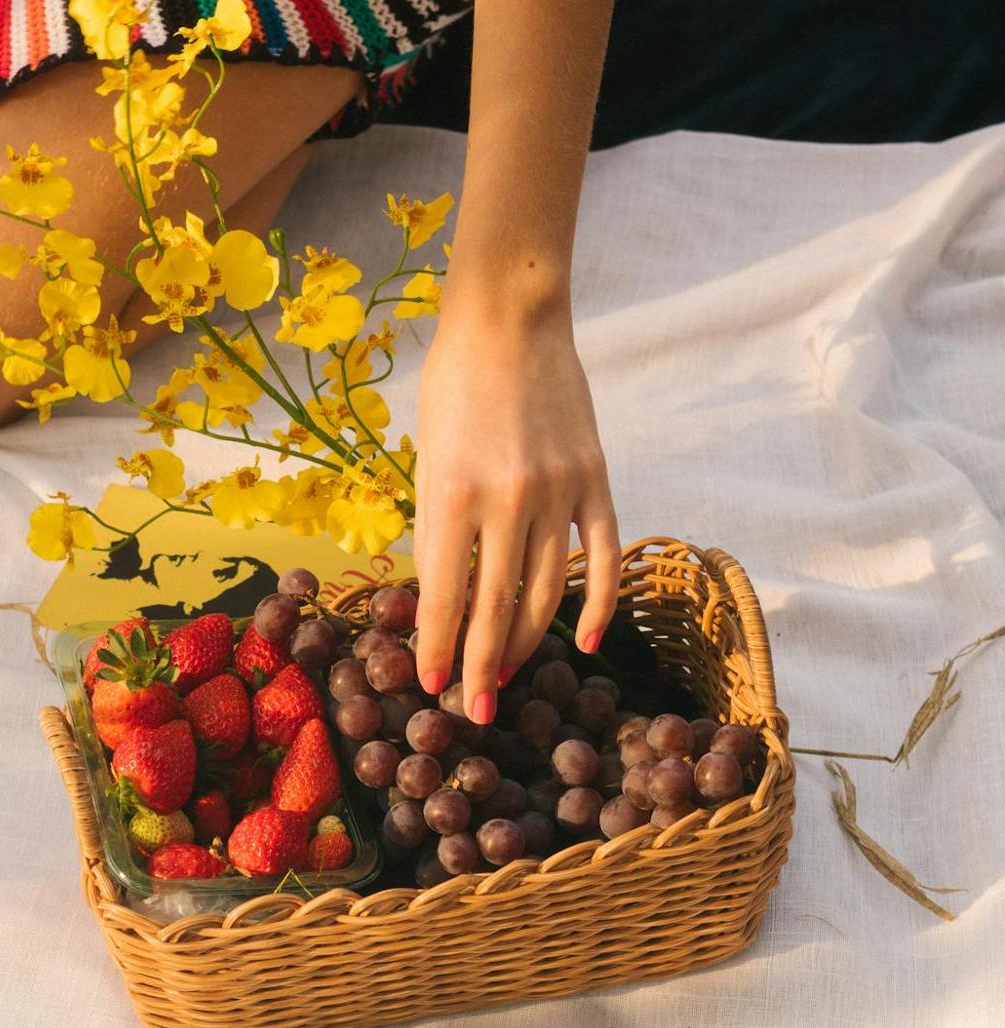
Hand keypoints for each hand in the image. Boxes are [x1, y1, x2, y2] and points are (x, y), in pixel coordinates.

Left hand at [413, 306, 619, 723]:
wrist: (511, 318)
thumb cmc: (452, 386)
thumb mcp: (428, 458)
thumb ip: (437, 529)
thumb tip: (440, 598)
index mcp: (452, 492)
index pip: (446, 596)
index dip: (440, 648)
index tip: (435, 686)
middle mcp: (508, 498)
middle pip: (497, 608)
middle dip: (483, 666)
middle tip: (475, 707)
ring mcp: (559, 490)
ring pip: (548, 592)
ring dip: (527, 643)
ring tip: (510, 676)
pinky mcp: (596, 479)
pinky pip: (602, 557)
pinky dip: (598, 604)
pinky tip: (583, 642)